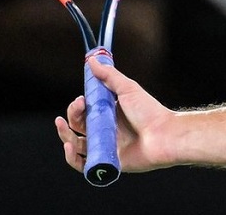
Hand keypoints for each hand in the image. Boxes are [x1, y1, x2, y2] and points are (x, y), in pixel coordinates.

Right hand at [54, 57, 176, 173]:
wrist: (164, 134)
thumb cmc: (149, 112)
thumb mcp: (127, 89)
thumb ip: (109, 75)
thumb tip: (91, 60)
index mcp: (109, 115)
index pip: (84, 112)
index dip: (77, 106)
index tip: (81, 99)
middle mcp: (105, 132)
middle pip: (78, 127)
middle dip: (71, 117)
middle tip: (79, 106)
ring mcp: (106, 148)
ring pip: (76, 146)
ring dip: (65, 136)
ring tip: (61, 125)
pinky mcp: (107, 163)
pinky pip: (84, 165)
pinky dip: (72, 158)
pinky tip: (68, 147)